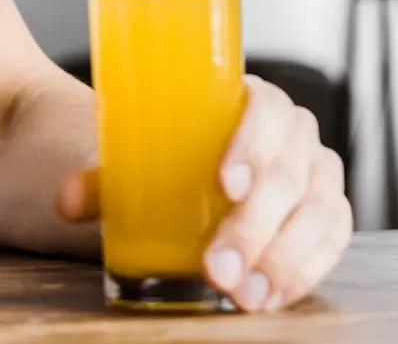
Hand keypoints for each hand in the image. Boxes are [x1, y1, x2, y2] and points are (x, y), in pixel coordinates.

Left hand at [57, 74, 351, 311]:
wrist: (193, 168)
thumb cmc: (168, 155)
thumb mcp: (134, 159)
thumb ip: (101, 179)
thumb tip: (66, 200)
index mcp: (251, 100)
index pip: (266, 110)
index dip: (252, 145)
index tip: (224, 186)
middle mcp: (294, 134)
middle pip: (289, 173)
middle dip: (254, 227)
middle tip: (217, 268)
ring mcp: (316, 175)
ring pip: (317, 213)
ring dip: (281, 260)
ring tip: (241, 295)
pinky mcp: (327, 215)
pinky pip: (331, 242)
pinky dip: (304, 272)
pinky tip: (270, 297)